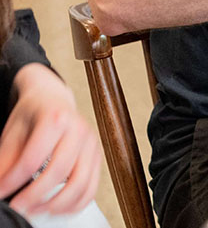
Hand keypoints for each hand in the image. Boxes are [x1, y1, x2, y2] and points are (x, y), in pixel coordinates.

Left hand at [0, 64, 100, 215]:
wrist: (54, 99)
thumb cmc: (34, 115)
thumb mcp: (14, 131)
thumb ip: (7, 160)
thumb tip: (1, 186)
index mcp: (55, 118)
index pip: (33, 159)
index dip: (13, 181)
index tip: (1, 193)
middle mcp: (78, 130)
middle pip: (58, 172)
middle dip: (34, 196)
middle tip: (18, 206)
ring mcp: (92, 143)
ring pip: (80, 183)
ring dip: (56, 204)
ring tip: (37, 210)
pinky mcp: (98, 156)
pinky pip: (92, 186)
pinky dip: (76, 203)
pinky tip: (59, 208)